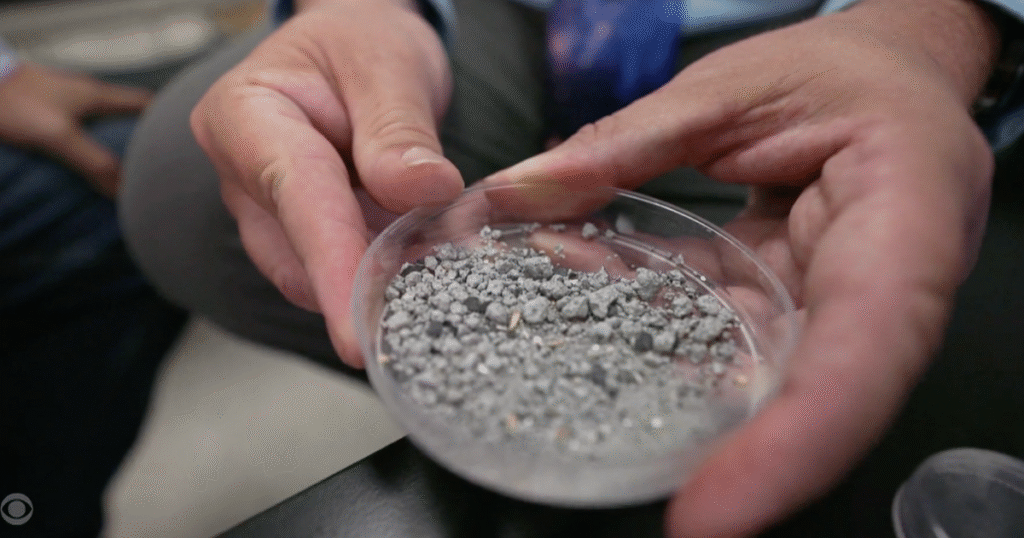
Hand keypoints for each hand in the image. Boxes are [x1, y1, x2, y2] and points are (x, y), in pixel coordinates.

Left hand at [0, 62, 151, 196]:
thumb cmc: (16, 104)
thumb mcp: (59, 136)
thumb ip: (94, 162)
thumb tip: (124, 191)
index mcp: (99, 95)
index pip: (146, 103)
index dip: (166, 121)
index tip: (182, 143)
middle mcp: (88, 94)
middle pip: (129, 114)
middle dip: (144, 137)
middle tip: (158, 164)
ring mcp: (69, 100)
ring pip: (107, 121)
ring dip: (118, 142)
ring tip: (130, 169)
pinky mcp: (51, 108)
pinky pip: (85, 127)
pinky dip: (95, 143)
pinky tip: (93, 161)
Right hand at [190, 0, 462, 365]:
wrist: (355, 43)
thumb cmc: (362, 42)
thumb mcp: (389, 67)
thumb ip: (399, 131)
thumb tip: (424, 192)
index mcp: (245, 116)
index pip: (296, 198)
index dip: (331, 267)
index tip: (357, 333)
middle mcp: (243, 173)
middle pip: (296, 250)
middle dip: (361, 288)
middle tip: (432, 310)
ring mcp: (266, 210)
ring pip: (313, 272)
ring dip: (374, 282)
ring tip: (439, 273)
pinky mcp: (299, 233)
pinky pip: (335, 268)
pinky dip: (379, 274)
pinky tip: (422, 267)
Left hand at [485, 0, 998, 534]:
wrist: (893, 69)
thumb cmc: (847, 69)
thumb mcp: (737, 86)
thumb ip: (629, 141)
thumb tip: (523, 191)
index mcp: (905, 216)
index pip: (863, 351)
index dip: (792, 442)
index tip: (711, 508)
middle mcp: (884, 279)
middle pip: (816, 393)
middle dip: (735, 455)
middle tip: (665, 508)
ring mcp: (839, 299)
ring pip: (757, 368)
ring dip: (658, 364)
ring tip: (563, 350)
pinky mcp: (793, 298)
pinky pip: (725, 326)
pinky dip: (654, 318)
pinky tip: (585, 292)